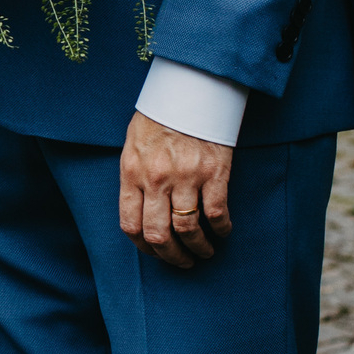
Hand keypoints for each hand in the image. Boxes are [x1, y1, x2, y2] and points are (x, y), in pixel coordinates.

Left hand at [119, 111, 232, 269]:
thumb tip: (140, 212)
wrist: (188, 91)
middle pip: (159, 234)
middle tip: (182, 262)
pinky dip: (220, 229)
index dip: (144, 246)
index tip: (155, 251)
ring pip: (188, 229)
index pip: (130, 225)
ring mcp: (185, 177)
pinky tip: (222, 231)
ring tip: (204, 252)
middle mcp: (156, 179)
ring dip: (198, 248)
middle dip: (171, 256)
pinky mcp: (213, 172)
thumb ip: (133, 179)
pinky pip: (216, 213)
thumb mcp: (133, 146)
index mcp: (131, 173)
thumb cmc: (159, 118)